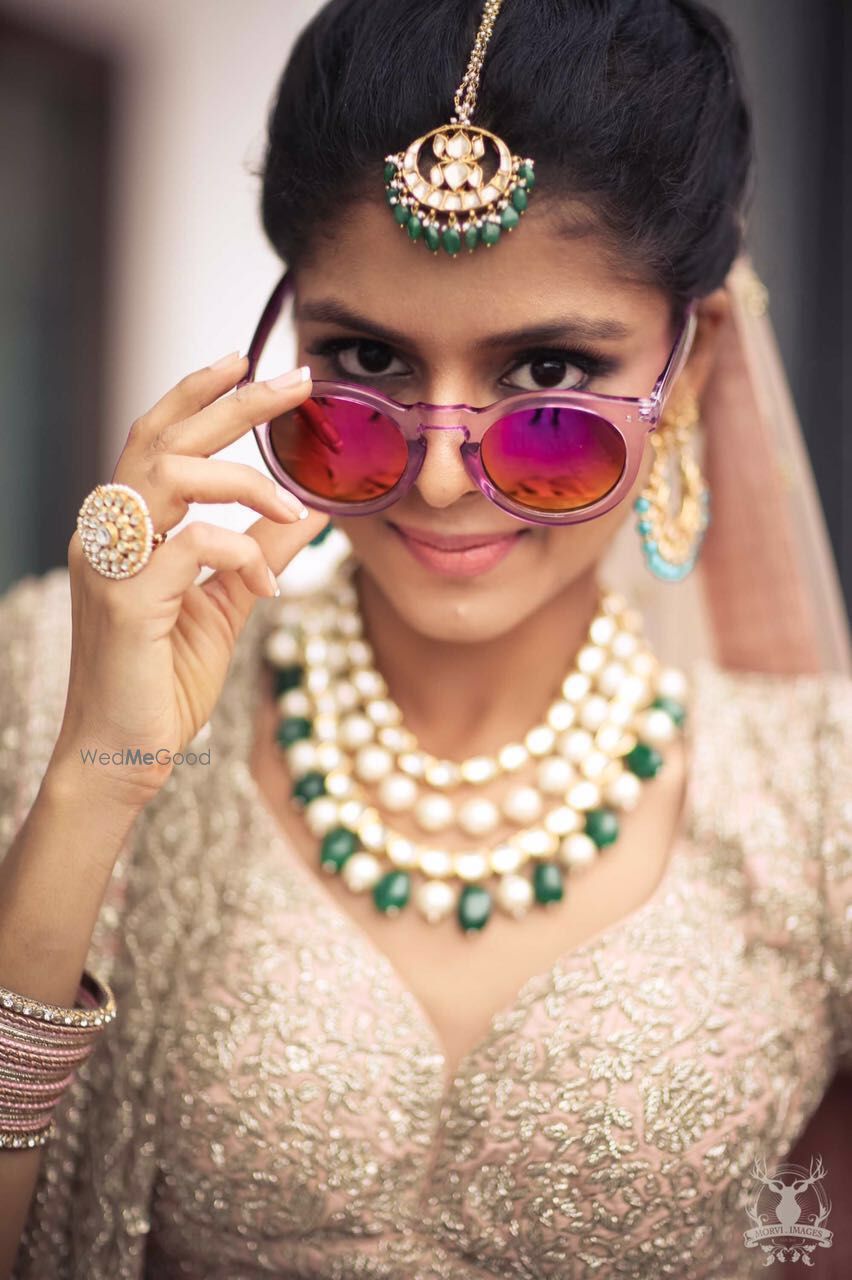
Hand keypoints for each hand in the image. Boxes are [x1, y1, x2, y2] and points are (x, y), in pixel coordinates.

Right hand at [49, 354, 328, 811]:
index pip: (158, 437)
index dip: (199, 393)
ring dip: (243, 479)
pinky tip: (267, 584)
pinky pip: (188, 545)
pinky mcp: (124, 600)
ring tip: (293, 503)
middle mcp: (109, 531)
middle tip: (293, 377)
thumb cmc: (165, 678)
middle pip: (164, 437)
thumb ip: (261, 549)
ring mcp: (110, 563)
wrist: (125, 753)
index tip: (250, 359)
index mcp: (129, 526)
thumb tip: (312, 508)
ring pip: (169, 475)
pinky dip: (239, 553)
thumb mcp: (227, 601)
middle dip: (232, 401)